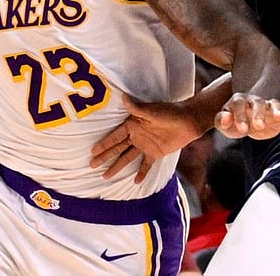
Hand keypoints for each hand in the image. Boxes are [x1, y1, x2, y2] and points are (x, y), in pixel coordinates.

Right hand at [90, 95, 204, 183]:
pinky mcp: (155, 153)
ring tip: (106, 176)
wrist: (188, 121)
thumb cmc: (169, 112)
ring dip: (117, 167)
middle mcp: (136, 136)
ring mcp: (145, 145)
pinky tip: (135, 182)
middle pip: (117, 149)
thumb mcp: (151, 111)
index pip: (115, 137)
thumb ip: (136, 108)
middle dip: (105, 157)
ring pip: (127, 158)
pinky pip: (146, 165)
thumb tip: (123, 97)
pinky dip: (141, 173)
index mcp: (133, 125)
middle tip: (92, 165)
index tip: (92, 151)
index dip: (104, 144)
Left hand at [215, 94, 279, 139]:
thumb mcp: (224, 124)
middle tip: (258, 125)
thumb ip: (221, 120)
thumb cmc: (233, 122)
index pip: (238, 103)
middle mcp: (255, 102)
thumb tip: (226, 117)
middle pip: (258, 102)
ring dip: (277, 110)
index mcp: (239, 101)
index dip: (240, 115)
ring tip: (279, 117)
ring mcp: (268, 108)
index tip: (242, 129)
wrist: (247, 123)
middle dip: (258, 113)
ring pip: (274, 104)